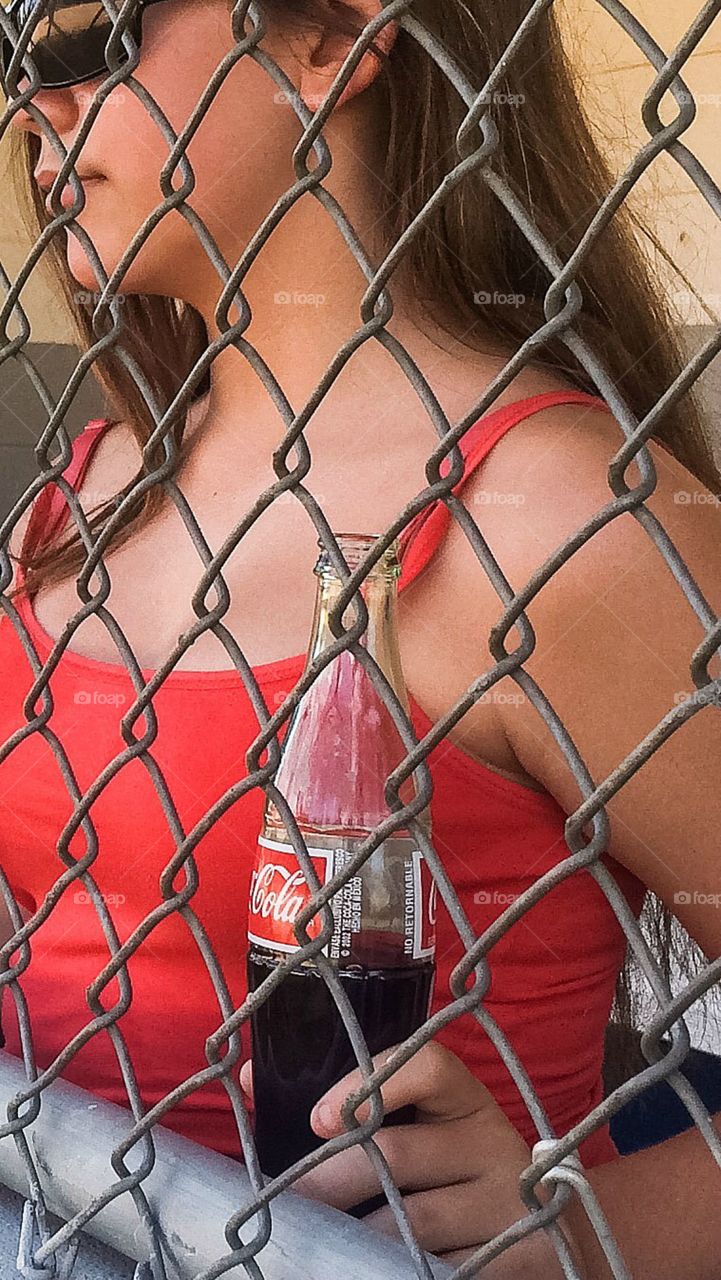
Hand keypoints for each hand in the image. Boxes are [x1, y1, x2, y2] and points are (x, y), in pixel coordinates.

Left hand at [240, 1040, 584, 1277]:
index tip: (320, 1119)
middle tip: (288, 1204)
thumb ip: (356, 1104)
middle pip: (399, 1153)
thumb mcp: (427, 1128)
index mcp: (466, 1100)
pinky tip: (368, 1271)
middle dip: (332, 1180)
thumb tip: (251, 1078)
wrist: (552, 1236)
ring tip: (318, 1246)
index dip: (374, 1081)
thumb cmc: (459, 1173)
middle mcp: (491, 1142)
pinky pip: (445, 1270)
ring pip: (412, 1223)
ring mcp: (507, 1203)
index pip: (431, 1066)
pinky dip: (397, 1271)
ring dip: (355, 1238)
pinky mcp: (520, 1255)